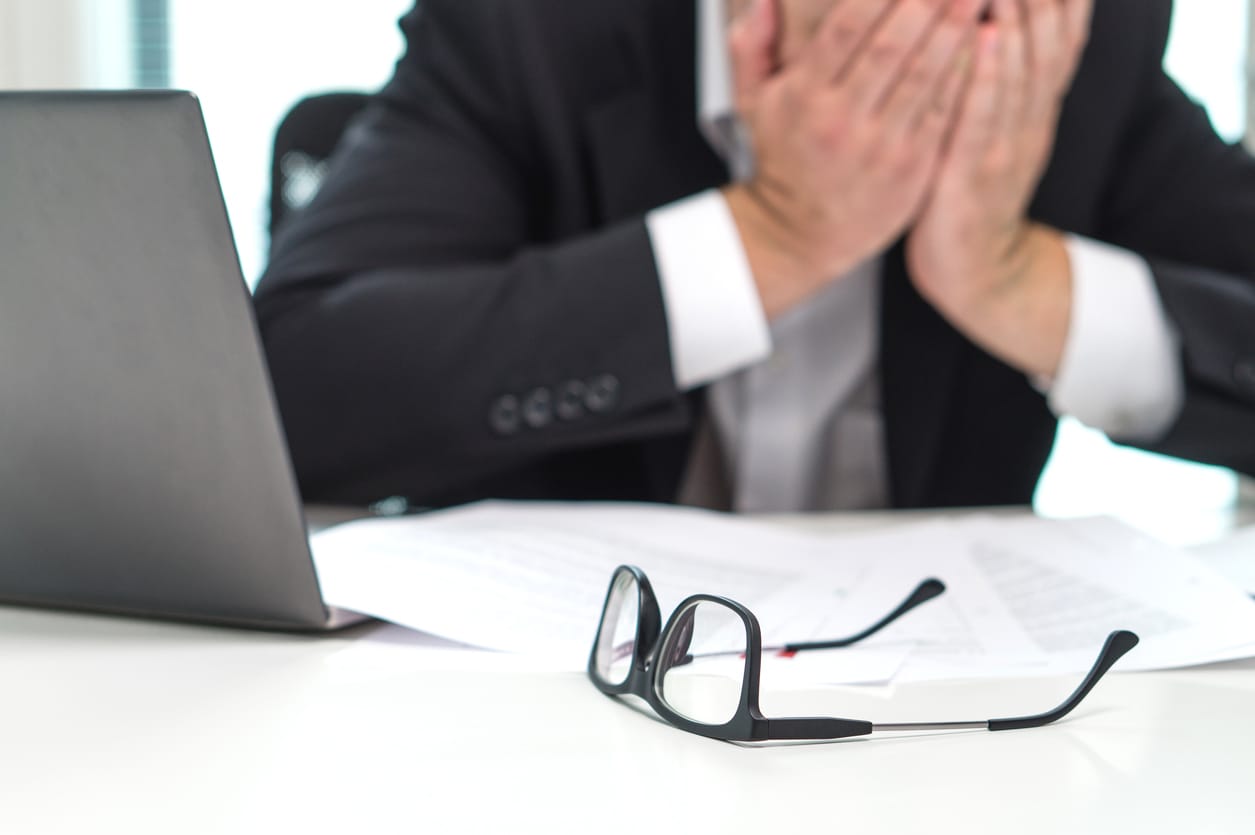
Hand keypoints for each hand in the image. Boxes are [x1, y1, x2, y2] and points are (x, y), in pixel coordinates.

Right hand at [724, 0, 984, 318]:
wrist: (798, 235)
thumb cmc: (782, 161)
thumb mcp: (751, 105)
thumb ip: (752, 48)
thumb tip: (762, 0)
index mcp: (804, 96)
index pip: (847, 27)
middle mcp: (841, 119)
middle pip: (892, 45)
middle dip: (928, 2)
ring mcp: (880, 145)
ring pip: (925, 75)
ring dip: (956, 29)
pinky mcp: (911, 167)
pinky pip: (943, 111)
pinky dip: (966, 75)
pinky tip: (985, 44)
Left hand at [907, 0, 1093, 377]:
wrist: (976, 271)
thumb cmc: (970, 192)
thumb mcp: (996, 130)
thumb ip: (1005, 83)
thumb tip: (1001, 22)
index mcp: (1035, 106)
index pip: (1061, 34)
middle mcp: (1029, 118)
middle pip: (1047, 40)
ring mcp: (1006, 146)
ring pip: (1021, 70)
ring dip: (1018, 15)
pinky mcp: (974, 174)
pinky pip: (982, 118)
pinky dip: (987, 77)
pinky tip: (986, 39)